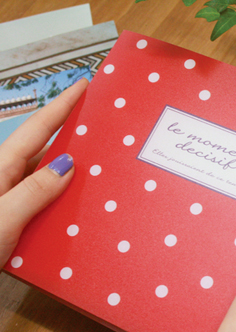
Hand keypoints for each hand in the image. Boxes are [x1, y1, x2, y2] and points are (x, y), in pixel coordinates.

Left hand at [0, 78, 88, 268]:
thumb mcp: (3, 217)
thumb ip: (34, 190)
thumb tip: (68, 164)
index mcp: (2, 168)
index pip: (38, 129)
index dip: (62, 106)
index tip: (83, 86)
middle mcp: (9, 178)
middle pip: (46, 150)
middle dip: (74, 137)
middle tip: (102, 132)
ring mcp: (15, 197)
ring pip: (49, 178)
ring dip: (73, 173)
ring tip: (101, 171)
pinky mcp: (19, 216)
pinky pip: (48, 199)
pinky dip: (65, 199)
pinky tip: (81, 206)